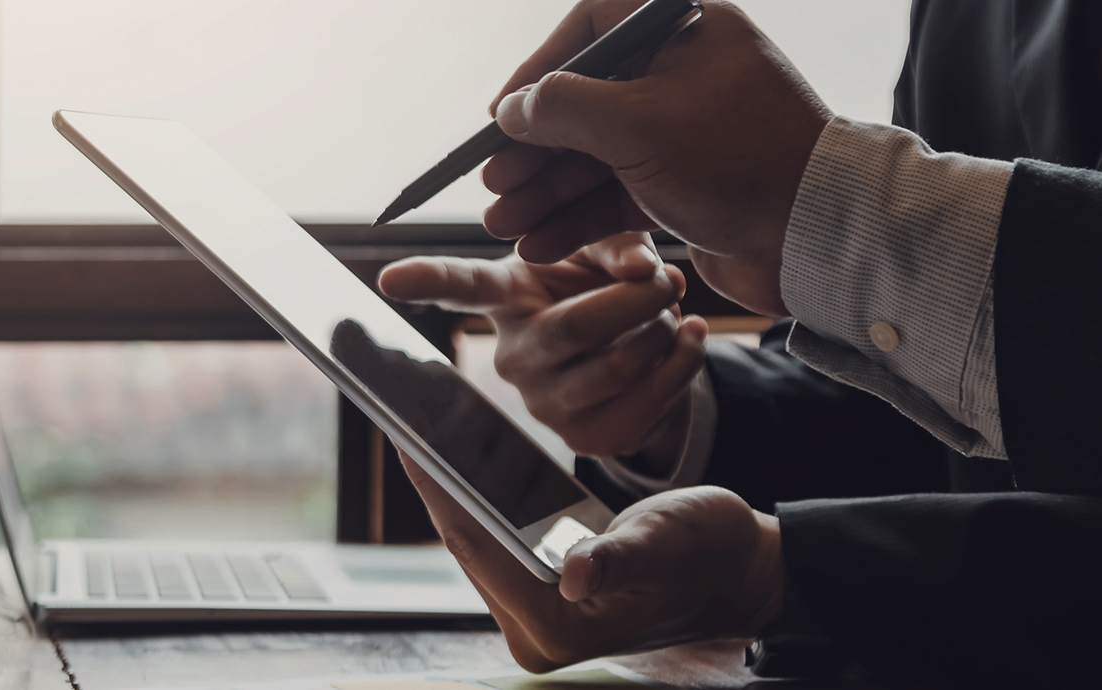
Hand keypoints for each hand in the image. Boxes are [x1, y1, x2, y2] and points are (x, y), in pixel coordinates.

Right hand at [378, 233, 706, 459]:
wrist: (640, 351)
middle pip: (576, 327)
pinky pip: (648, 403)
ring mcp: (546, 406)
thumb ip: (620, 244)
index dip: (425, 281)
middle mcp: (512, 358)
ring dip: (665, 332)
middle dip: (639, 300)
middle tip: (669, 278)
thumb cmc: (607, 288)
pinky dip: (683, 365)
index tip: (388, 278)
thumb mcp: (607, 251)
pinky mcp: (587, 440)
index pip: (461, 287)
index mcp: (506, 299)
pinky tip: (688, 340)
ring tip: (671, 313)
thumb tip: (643, 271)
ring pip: (620, 366)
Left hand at [399, 455, 783, 669]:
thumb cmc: (713, 553)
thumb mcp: (668, 542)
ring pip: (476, 543)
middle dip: (436, 484)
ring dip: (451, 491)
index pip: (478, 546)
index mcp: (559, 627)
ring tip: (419, 430)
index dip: (439, 487)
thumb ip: (621, 558)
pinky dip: (478, 502)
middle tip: (402, 418)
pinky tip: (457, 459)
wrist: (740, 573)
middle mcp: (536, 634)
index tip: (405, 434)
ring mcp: (535, 621)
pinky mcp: (539, 600)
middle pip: (467, 546)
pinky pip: (495, 543)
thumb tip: (577, 573)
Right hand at [481, 0, 829, 315]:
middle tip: (493, 183)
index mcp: (683, 30)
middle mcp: (683, 74)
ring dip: (545, 192)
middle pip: (583, 101)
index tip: (501, 114)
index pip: (590, 28)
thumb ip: (562, 108)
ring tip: (503, 225)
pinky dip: (579, 218)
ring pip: (595, 154)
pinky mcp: (686, 184)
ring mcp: (684, 132)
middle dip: (532, 150)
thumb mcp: (636, 125)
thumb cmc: (740, 160)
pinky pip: (617, 193)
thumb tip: (512, 108)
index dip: (537, 70)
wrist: (822, 235)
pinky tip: (540, 243)